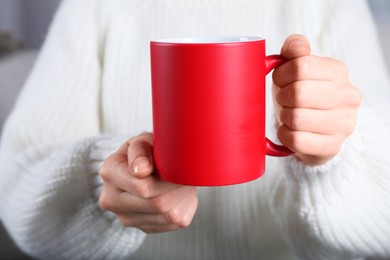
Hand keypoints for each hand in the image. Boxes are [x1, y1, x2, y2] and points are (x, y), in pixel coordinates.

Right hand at [99, 133, 197, 232]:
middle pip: (158, 205)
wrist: (143, 167)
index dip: (170, 180)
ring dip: (184, 198)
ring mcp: (126, 218)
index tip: (183, 169)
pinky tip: (180, 194)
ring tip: (183, 182)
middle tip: (187, 175)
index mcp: (110, 173)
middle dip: (179, 190)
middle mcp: (111, 199)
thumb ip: (140, 150)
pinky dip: (185, 207)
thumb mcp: (143, 141)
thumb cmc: (145, 151)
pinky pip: (175, 224)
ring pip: (169, 217)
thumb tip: (142, 169)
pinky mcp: (143, 228)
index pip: (144, 187)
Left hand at [272, 34, 361, 164]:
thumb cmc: (301, 96)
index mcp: (338, 71)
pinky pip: (296, 140)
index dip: (281, 74)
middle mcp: (347, 96)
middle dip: (282, 97)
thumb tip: (295, 46)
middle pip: (298, 93)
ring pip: (296, 118)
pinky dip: (285, 135)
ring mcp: (343, 123)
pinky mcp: (332, 146)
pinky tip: (290, 130)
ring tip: (289, 115)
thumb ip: (294, 50)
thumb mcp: (296, 69)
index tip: (280, 81)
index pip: (301, 66)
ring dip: (284, 116)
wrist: (313, 130)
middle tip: (284, 100)